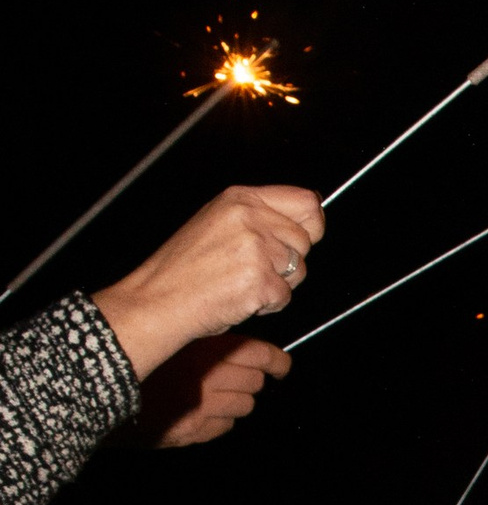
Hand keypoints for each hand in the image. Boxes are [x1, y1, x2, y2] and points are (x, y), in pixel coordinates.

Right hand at [91, 184, 326, 375]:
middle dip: (288, 261)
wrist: (158, 299)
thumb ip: (259, 215)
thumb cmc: (185, 267)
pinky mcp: (260, 280)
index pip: (306, 202)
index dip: (311, 224)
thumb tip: (310, 213)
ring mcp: (256, 248)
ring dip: (278, 284)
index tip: (302, 236)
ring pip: (298, 270)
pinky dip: (268, 305)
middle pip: (305, 241)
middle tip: (253, 269)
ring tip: (241, 283)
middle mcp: (251, 218)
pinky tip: (239, 299)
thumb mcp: (218, 222)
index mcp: (240, 199)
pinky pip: (285, 296)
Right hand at [137, 332, 291, 449]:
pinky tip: (201, 411)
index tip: (282, 366)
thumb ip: (205, 341)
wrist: (98, 389)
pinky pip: (225, 426)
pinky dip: (220, 419)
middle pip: (254, 382)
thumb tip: (242, 348)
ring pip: (245, 406)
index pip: (258, 354)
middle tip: (238, 377)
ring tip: (214, 393)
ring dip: (237, 400)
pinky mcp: (192, 431)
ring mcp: (200, 408)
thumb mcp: (172, 338)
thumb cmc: (133, 358)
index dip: (277, 362)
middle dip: (252, 379)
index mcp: (202, 349)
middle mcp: (206, 378)